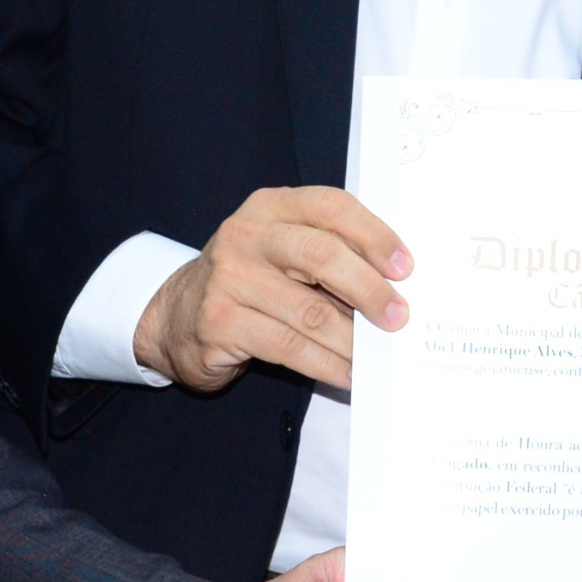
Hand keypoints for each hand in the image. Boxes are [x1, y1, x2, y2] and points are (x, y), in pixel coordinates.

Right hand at [134, 188, 410, 391]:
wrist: (176, 317)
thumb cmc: (248, 282)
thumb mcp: (281, 252)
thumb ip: (327, 255)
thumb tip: (392, 288)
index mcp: (271, 207)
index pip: (331, 207)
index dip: (374, 235)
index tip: (405, 267)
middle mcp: (246, 235)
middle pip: (322, 255)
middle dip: (369, 289)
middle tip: (398, 317)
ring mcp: (229, 278)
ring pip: (310, 311)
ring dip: (352, 340)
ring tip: (376, 356)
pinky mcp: (220, 323)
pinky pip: (289, 347)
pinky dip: (327, 365)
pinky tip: (346, 374)